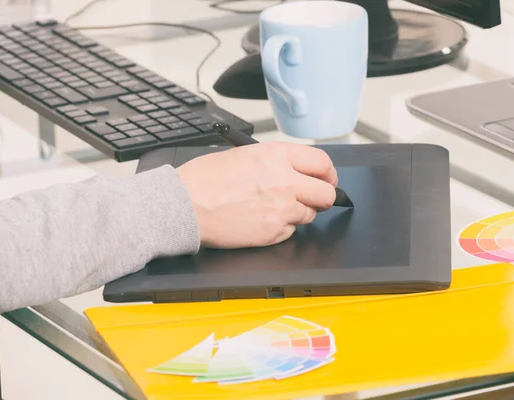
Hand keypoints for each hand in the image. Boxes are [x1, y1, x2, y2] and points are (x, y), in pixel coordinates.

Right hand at [177, 142, 337, 248]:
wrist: (185, 205)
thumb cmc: (204, 179)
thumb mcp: (244, 155)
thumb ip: (274, 161)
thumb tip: (294, 169)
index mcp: (276, 156)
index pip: (322, 163)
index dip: (328, 174)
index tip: (326, 179)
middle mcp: (284, 180)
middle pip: (327, 193)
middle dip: (322, 197)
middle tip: (312, 199)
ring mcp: (281, 208)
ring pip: (310, 214)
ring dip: (298, 213)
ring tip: (274, 208)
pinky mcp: (273, 231)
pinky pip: (290, 231)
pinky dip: (281, 228)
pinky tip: (261, 220)